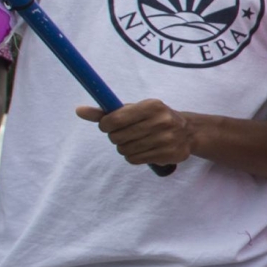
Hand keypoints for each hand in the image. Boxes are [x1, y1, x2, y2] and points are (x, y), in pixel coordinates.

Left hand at [79, 98, 195, 165]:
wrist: (188, 132)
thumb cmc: (154, 118)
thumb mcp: (134, 109)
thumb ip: (106, 111)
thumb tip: (79, 110)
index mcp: (152, 106)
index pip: (115, 119)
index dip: (105, 125)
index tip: (107, 125)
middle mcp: (162, 121)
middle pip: (118, 137)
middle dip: (115, 137)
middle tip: (124, 134)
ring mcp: (167, 139)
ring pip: (125, 150)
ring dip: (124, 147)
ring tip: (135, 142)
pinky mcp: (169, 155)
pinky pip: (135, 160)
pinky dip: (133, 156)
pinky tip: (143, 149)